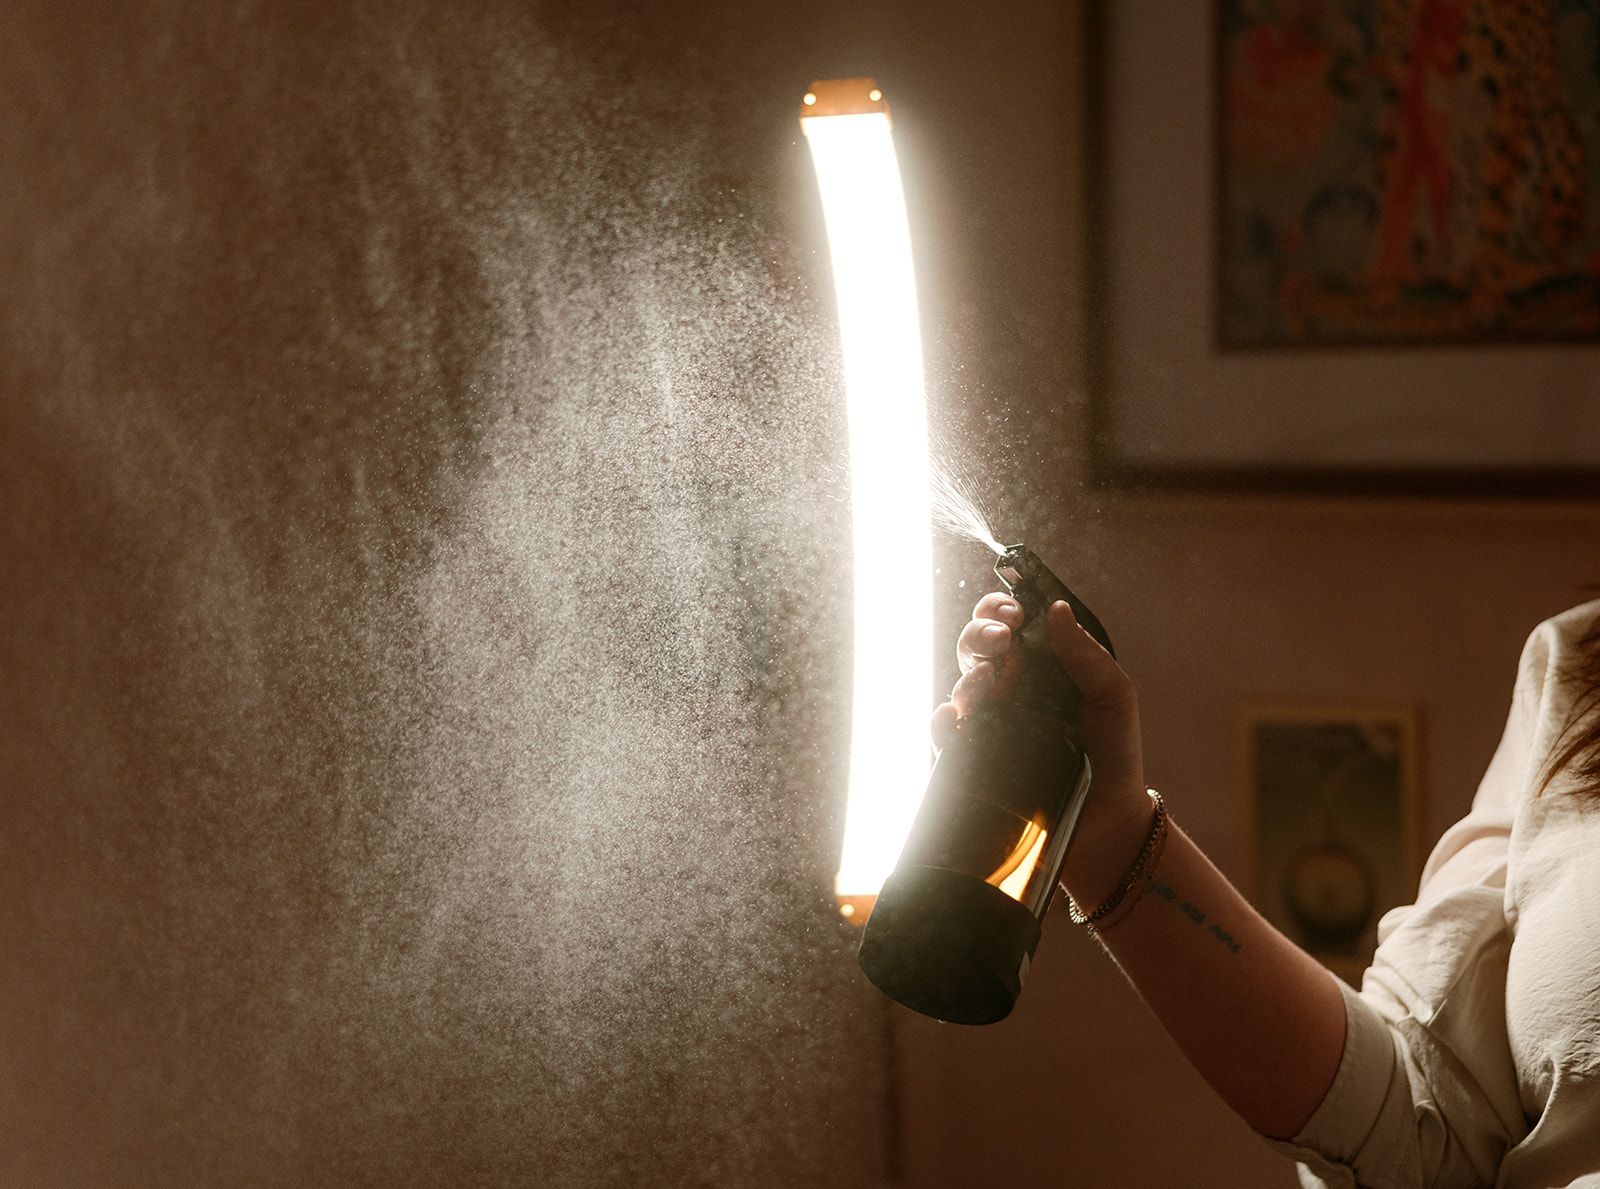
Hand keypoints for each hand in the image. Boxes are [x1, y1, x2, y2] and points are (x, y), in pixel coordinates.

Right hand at [930, 591, 1152, 906]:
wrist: (1110, 820)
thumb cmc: (1114, 754)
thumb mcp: (1113, 697)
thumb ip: (1087, 654)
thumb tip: (1056, 609)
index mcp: (1039, 667)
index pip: (1007, 625)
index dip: (1000, 610)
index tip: (1015, 613)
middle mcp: (1008, 691)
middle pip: (975, 648)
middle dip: (981, 633)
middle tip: (1003, 639)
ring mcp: (989, 725)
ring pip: (959, 686)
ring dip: (968, 676)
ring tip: (989, 679)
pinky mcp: (976, 761)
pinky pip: (946, 736)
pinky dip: (942, 722)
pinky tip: (954, 717)